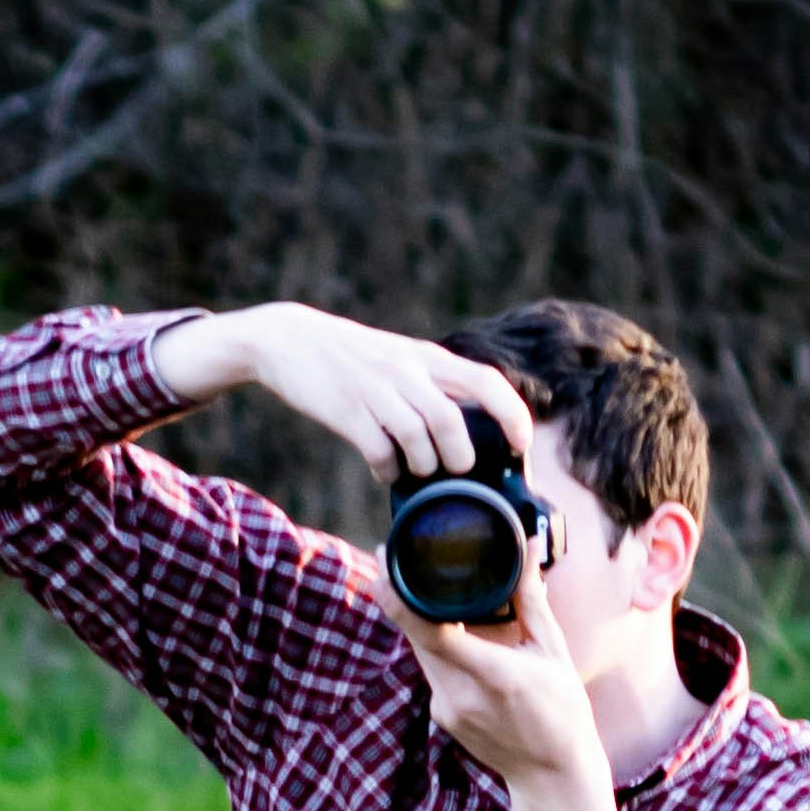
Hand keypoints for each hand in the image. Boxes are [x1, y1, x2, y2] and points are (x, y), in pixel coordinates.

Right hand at [147, 298, 532, 487]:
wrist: (288, 340)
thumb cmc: (351, 357)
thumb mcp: (399, 357)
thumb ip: (431, 385)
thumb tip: (465, 430)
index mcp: (426, 357)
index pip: (486, 381)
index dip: (512, 415)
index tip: (521, 444)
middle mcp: (406, 371)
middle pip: (452, 422)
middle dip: (459, 458)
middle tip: (453, 470)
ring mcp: (375, 392)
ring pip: (419, 440)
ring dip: (422, 467)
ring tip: (414, 470)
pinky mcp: (346, 412)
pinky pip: (379, 453)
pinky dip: (386, 470)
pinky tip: (383, 470)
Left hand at [391, 537, 621, 810]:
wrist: (552, 774)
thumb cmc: (562, 710)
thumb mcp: (553, 651)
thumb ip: (531, 598)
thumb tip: (526, 547)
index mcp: (493, 675)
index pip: (430, 632)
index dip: (398, 597)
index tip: (384, 562)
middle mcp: (461, 695)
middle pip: (415, 636)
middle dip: (400, 597)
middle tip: (393, 558)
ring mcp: (447, 710)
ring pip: (419, 652)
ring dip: (418, 621)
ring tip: (419, 586)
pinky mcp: (442, 717)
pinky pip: (431, 670)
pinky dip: (435, 648)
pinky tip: (451, 633)